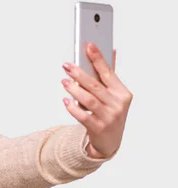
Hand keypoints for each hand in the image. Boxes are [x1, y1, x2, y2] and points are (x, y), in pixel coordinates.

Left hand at [61, 43, 132, 157]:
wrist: (109, 141)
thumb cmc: (109, 113)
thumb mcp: (113, 96)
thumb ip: (109, 75)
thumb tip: (110, 50)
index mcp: (122, 93)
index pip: (108, 72)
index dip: (98, 58)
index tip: (89, 46)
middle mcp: (117, 105)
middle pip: (96, 86)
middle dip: (80, 73)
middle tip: (67, 65)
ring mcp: (109, 117)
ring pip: (89, 100)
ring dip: (74, 89)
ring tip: (64, 81)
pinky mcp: (98, 128)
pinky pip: (83, 116)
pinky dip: (73, 108)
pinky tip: (65, 100)